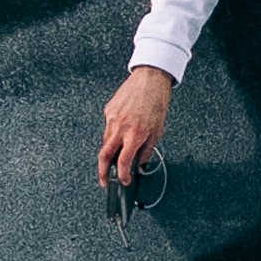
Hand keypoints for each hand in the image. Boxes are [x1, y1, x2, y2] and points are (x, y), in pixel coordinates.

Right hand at [99, 66, 174, 183]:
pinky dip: (112, 134)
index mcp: (135, 134)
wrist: (150, 79)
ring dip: (108, 153)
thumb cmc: (156, 101)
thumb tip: (140, 163)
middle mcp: (120, 127)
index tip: (124, 181)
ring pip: (105, 142)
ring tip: (115, 157)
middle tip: (104, 181)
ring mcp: (111, 118)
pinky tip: (121, 131)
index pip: (123, 162)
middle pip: (104, 156)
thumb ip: (147, 150)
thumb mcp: (157, 131)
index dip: (122, 176)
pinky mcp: (108, 110)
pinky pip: (107, 128)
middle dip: (102, 172)